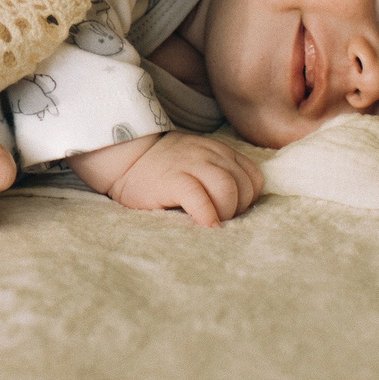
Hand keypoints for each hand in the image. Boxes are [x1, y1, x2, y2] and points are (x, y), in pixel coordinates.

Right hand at [78, 131, 262, 227]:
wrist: (124, 157)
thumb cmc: (162, 168)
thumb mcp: (198, 162)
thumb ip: (219, 175)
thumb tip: (239, 210)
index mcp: (219, 152)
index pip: (253, 177)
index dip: (248, 199)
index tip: (232, 211)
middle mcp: (210, 155)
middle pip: (244, 185)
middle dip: (238, 210)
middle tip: (220, 220)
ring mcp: (191, 165)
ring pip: (227, 189)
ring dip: (225, 213)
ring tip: (211, 223)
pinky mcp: (173, 179)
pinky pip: (200, 198)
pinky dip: (207, 216)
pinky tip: (205, 227)